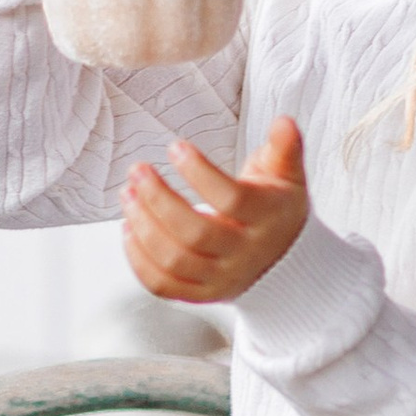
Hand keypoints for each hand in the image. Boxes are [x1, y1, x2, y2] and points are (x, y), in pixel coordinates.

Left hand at [123, 118, 306, 304]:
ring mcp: (223, 278)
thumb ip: (285, 148)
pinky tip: (128, 229)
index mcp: (267, 218)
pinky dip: (139, 260)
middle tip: (138, 170)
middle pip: (196, 233)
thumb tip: (283, 122)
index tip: (175, 147)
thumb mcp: (287, 176)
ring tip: (128, 194)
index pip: (232, 199)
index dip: (199, 173)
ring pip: (174, 261)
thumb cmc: (276, 208)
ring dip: (143, 226)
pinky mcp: (202, 294)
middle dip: (158, 199)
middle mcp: (245, 253)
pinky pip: (163, 286)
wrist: (285, 261)